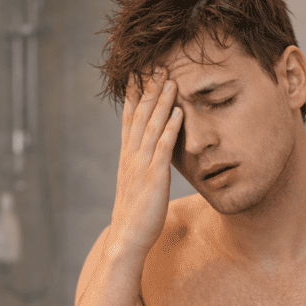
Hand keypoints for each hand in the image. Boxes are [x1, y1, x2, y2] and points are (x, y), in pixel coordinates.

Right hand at [108, 67, 182, 258]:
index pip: (129, 120)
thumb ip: (141, 169)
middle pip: (139, 116)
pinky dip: (170, 128)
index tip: (137, 75)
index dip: (133, 96)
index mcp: (127, 157)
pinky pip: (162, 147)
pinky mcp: (153, 177)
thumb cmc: (135, 217)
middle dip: (148, 90)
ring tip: (170, 80)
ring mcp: (141, 165)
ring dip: (161, 101)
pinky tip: (178, 111)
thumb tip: (149, 162)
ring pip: (151, 126)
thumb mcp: (136, 187)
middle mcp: (131, 156)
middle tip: (156, 66)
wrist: (127, 239)